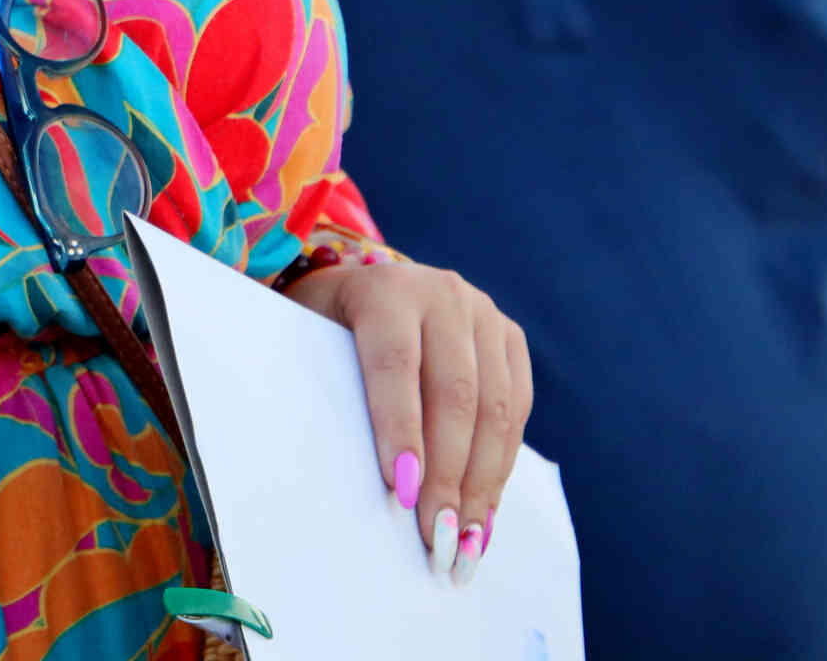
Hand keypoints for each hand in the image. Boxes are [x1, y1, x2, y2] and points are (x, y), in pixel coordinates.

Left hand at [287, 260, 532, 588]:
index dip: (400, 431)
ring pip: (495, 408)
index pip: (396, 365)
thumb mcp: (311, 339)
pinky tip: (484, 510)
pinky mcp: (510, 338)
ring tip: (465, 540)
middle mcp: (443, 294)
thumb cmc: (329, 327)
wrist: (371, 285)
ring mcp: (483, 314)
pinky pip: (516, 408)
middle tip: (436, 538)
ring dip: (482, 483)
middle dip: (448, 475)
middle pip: (456, 394)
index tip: (400, 493)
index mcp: (387, 291)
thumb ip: (329, 388)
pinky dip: (501, 465)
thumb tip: (357, 480)